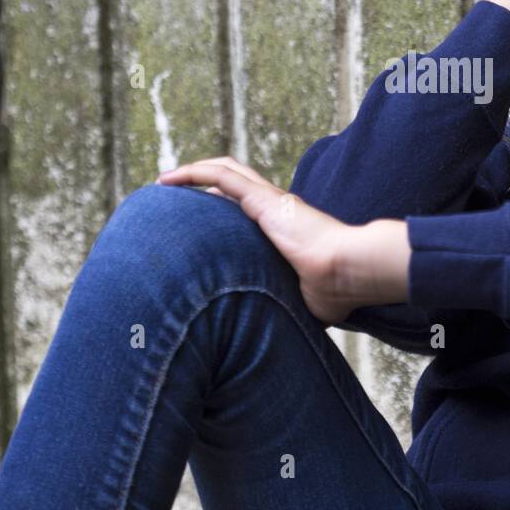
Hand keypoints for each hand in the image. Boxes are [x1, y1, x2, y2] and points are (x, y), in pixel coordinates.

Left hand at [155, 157, 360, 327]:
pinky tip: (167, 180)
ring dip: (193, 172)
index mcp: (286, 228)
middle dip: (204, 184)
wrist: (345, 272)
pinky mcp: (263, 199)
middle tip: (174, 194)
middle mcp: (276, 207)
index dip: (224, 209)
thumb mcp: (302, 301)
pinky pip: (221, 176)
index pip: (249, 208)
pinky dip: (192, 173)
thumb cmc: (333, 291)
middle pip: (235, 181)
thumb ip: (287, 308)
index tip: (198, 225)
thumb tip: (280, 339)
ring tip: (164, 181)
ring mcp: (270, 200)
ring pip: (226, 170)